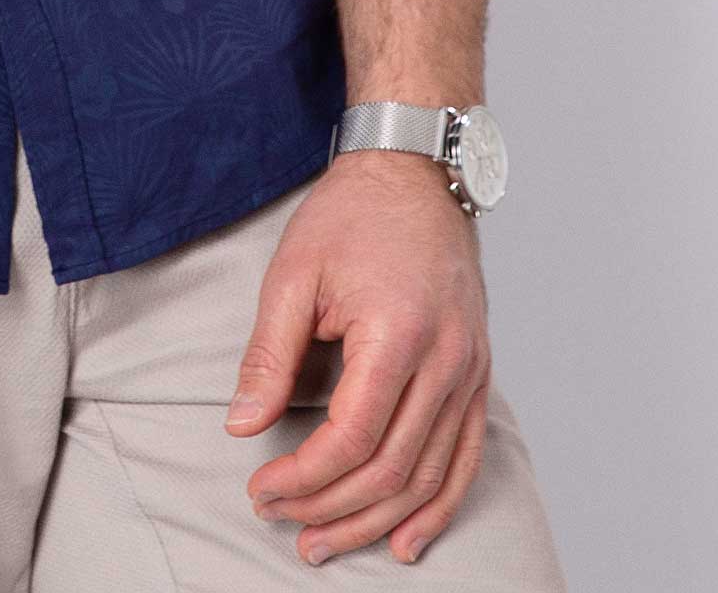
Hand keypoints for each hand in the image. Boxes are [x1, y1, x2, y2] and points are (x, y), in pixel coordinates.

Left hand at [224, 153, 491, 565]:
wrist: (416, 173)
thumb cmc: (351, 216)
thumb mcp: (293, 274)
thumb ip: (268, 355)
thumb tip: (240, 426)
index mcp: (396, 335)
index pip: (351, 438)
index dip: (304, 477)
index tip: (261, 488)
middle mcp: (445, 362)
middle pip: (391, 469)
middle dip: (331, 508)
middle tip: (280, 521)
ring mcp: (469, 372)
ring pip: (429, 476)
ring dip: (376, 521)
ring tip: (325, 543)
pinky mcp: (477, 375)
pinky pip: (465, 459)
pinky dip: (436, 507)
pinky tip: (405, 539)